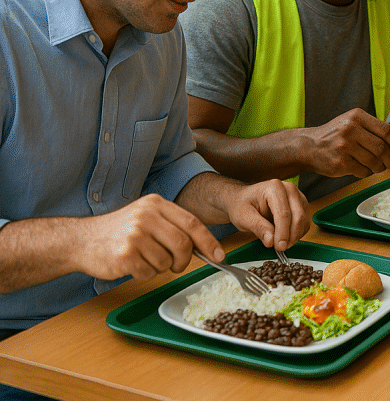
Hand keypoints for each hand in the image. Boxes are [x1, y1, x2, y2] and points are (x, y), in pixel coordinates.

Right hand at [78, 194, 223, 281]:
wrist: (81, 240)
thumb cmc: (119, 231)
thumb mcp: (146, 217)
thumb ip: (173, 226)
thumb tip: (205, 246)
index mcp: (156, 204)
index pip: (192, 223)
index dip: (209, 241)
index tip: (219, 255)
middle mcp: (146, 217)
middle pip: (183, 244)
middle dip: (184, 260)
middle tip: (176, 265)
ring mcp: (134, 235)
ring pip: (166, 261)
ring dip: (160, 268)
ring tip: (144, 259)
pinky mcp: (124, 255)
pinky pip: (149, 273)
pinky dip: (145, 274)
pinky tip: (132, 265)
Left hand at [224, 179, 309, 250]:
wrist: (244, 199)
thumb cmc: (243, 205)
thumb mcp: (243, 217)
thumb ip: (258, 227)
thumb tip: (271, 240)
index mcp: (275, 188)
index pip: (284, 213)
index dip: (283, 232)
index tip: (279, 246)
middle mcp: (289, 189)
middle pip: (298, 216)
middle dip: (291, 235)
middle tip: (281, 248)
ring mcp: (297, 196)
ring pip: (304, 220)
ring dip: (295, 236)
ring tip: (281, 243)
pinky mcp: (301, 205)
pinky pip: (305, 222)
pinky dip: (298, 233)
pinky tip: (286, 237)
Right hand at [306, 109, 389, 177]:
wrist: (308, 146)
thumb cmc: (335, 135)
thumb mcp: (352, 123)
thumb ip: (373, 130)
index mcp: (357, 116)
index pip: (386, 130)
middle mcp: (350, 129)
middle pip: (382, 148)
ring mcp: (344, 146)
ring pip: (374, 161)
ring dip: (379, 168)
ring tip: (375, 167)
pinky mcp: (340, 162)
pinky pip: (363, 171)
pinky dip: (367, 173)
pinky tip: (361, 169)